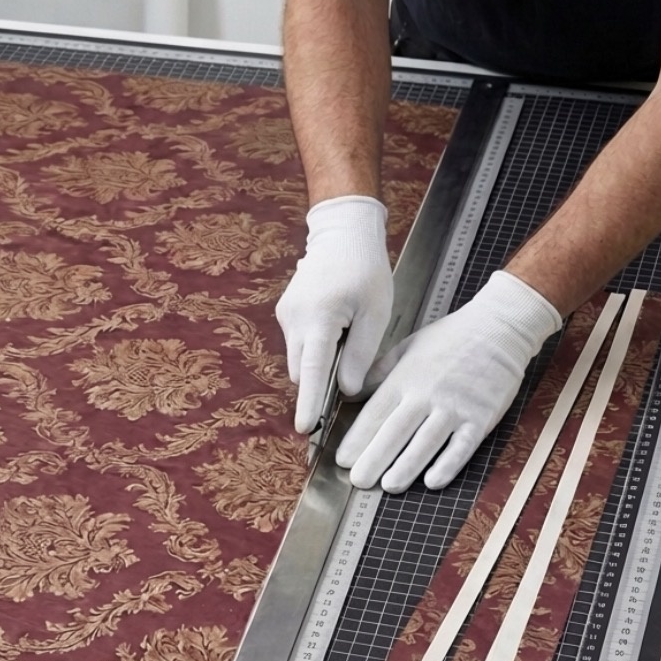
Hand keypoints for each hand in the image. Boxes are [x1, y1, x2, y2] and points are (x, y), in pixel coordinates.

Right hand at [275, 195, 392, 433]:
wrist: (342, 232)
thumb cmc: (365, 269)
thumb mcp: (375, 313)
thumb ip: (360, 355)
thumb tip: (346, 390)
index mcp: (319, 319)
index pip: (312, 372)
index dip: (309, 402)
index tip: (304, 427)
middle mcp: (294, 320)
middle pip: (302, 370)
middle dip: (319, 381)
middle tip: (350, 367)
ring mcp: (286, 315)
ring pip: (299, 357)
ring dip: (319, 361)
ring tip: (347, 334)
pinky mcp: (286, 311)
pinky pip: (298, 341)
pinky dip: (315, 346)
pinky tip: (336, 325)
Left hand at [336, 270, 562, 490]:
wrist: (499, 328)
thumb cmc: (451, 338)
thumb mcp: (407, 348)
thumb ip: (379, 373)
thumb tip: (349, 395)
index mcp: (405, 378)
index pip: (375, 413)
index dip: (357, 438)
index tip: (342, 459)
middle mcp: (427, 394)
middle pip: (396, 431)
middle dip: (374, 458)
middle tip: (358, 480)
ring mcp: (455, 407)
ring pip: (426, 442)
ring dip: (406, 466)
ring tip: (388, 486)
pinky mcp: (481, 418)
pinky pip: (462, 446)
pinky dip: (448, 465)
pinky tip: (433, 482)